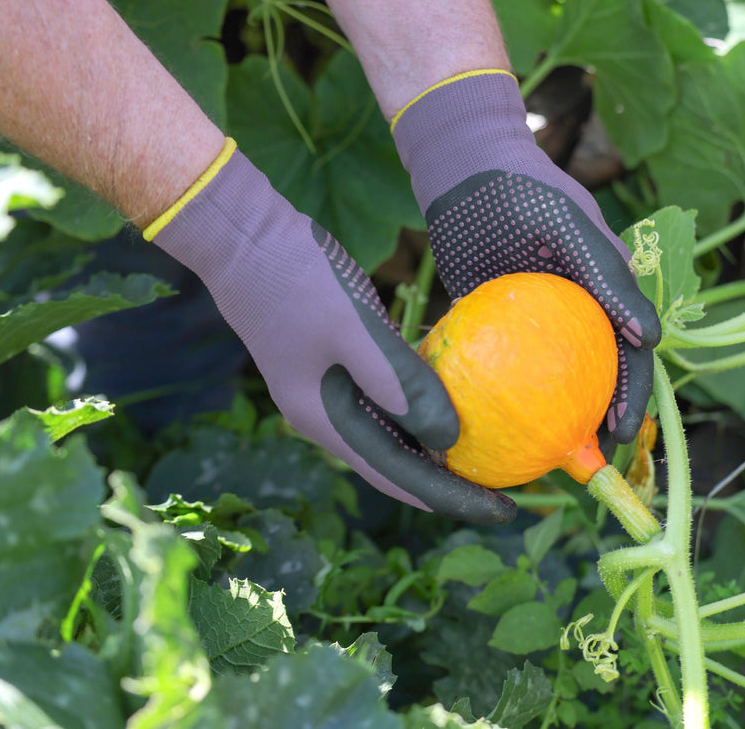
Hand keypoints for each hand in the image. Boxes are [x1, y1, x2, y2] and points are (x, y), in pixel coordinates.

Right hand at [147, 139, 515, 524]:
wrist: (239, 232)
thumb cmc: (295, 277)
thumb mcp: (352, 329)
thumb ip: (399, 384)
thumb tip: (448, 441)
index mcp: (325, 418)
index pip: (398, 475)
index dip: (451, 497)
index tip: (503, 512)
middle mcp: (325, 413)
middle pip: (396, 463)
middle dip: (448, 482)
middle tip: (505, 493)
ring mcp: (326, 386)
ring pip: (391, 432)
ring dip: (435, 447)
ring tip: (486, 457)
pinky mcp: (333, 358)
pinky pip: (386, 397)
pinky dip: (419, 406)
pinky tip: (452, 400)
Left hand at [392, 71, 661, 441]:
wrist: (464, 170)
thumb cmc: (524, 189)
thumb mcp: (571, 227)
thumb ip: (611, 276)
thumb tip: (651, 338)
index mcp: (608, 289)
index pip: (632, 352)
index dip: (633, 395)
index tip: (617, 431)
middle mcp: (579, 309)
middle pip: (598, 372)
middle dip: (599, 418)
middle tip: (584, 457)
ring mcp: (540, 318)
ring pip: (555, 376)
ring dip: (556, 414)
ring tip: (544, 453)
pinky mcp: (499, 320)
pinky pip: (507, 365)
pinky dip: (508, 395)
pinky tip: (495, 425)